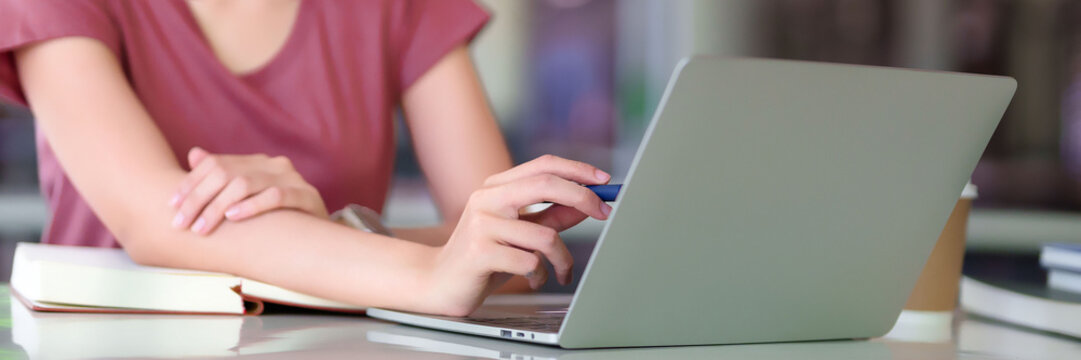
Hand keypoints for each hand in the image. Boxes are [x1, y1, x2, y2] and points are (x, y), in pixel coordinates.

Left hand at [169, 147, 327, 234]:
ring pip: (245, 184)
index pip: (215, 164)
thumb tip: (194, 154)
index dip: (191, 184)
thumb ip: (223, 176)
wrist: (321, 234)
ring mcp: (292, 178)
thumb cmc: (279, 218)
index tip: (172, 206)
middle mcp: (273, 164)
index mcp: (257, 162)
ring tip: (202, 227)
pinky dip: (252, 206)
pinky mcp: (306, 195)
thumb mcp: (248, 197)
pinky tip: (234, 217)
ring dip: (218, 207)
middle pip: (226, 174)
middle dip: (199, 199)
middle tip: (181, 224)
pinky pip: (276, 196)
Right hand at [420, 155, 612, 315]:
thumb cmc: (485, 257)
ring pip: (545, 235)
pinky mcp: (480, 252)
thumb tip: (588, 202)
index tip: (604, 181)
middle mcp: (487, 199)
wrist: (440, 284)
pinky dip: (541, 275)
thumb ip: (553, 215)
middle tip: (605, 213)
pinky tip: (532, 280)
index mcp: (496, 188)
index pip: (543, 166)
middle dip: (583, 197)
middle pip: (546, 184)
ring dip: (563, 258)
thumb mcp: (522, 233)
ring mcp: (482, 224)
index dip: (577, 170)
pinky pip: (530, 262)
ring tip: (562, 271)